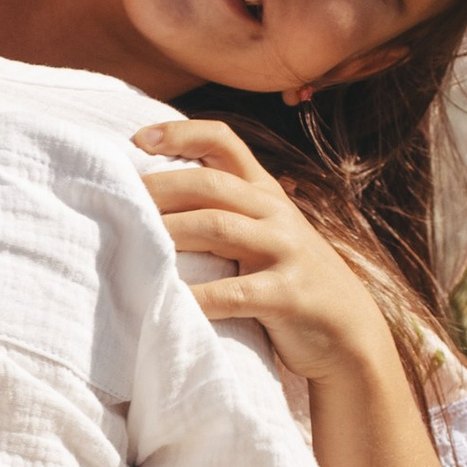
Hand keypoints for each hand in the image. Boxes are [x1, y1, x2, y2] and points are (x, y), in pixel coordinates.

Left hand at [131, 117, 392, 383]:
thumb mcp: (268, 235)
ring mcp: (285, 251)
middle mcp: (276, 213)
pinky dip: (195, 297)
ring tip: (131, 242)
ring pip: (216, 226)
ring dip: (168, 233)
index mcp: (266, 194)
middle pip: (209, 183)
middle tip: (117, 200)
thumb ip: (230, 213)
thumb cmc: (290, 282)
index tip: (138, 139)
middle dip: (158, 188)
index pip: (224, 142)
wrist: (350, 334)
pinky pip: (232, 292)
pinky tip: (165, 302)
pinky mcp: (287, 294)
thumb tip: (155, 201)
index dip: (181, 132)